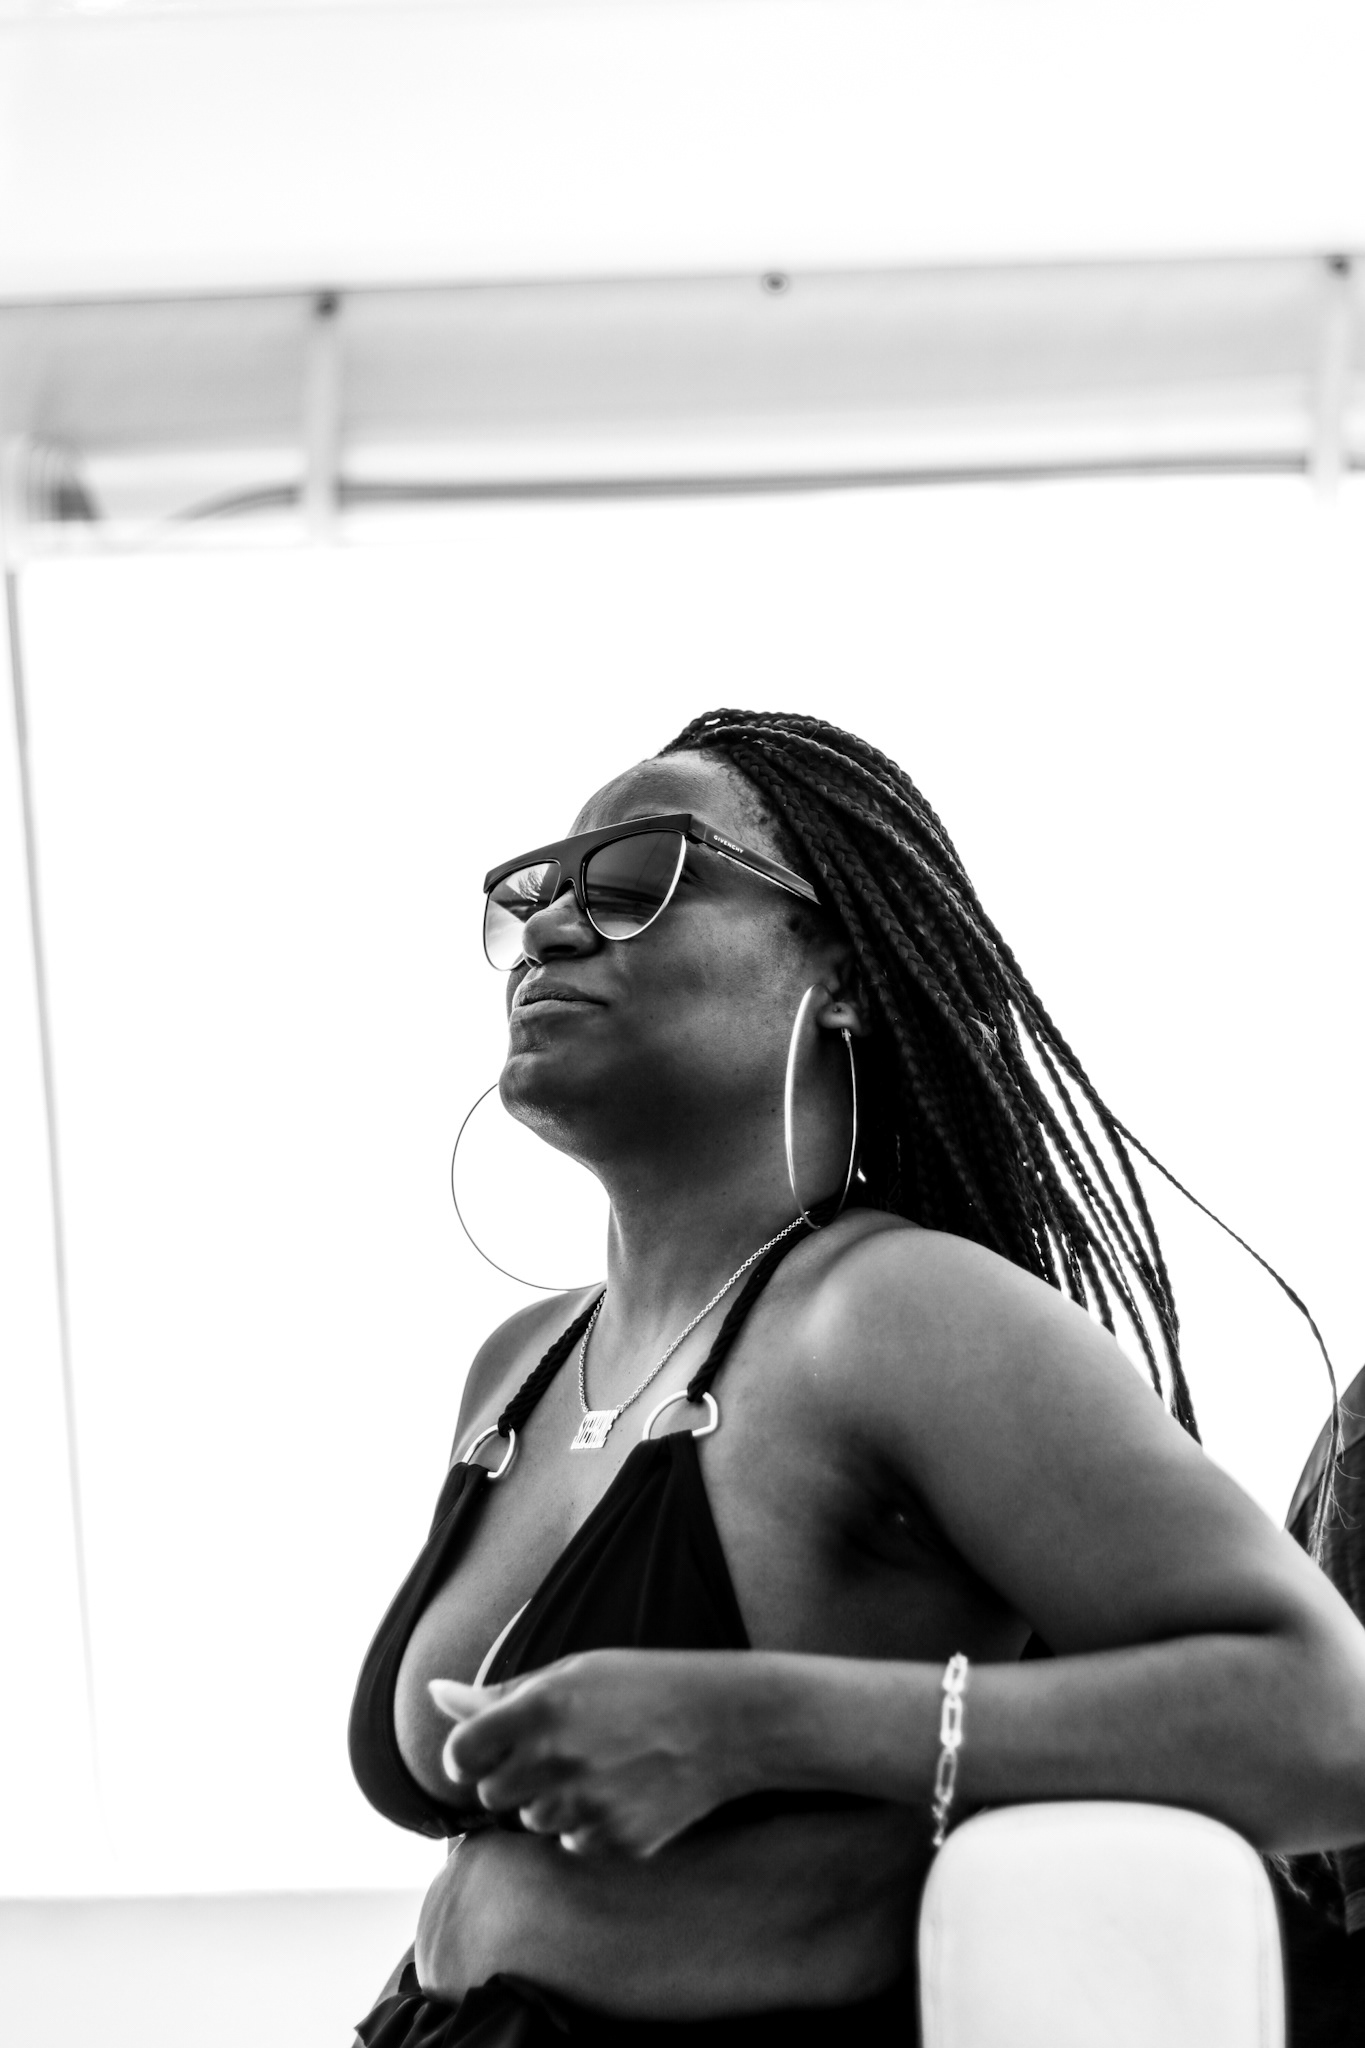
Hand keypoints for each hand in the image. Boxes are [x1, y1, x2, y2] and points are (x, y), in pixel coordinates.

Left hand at [428, 1650, 750, 1858]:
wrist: (725, 1722)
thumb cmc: (642, 1684)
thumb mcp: (571, 1672)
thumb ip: (498, 1694)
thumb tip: (434, 1694)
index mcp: (540, 1710)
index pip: (460, 1755)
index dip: (468, 1755)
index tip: (487, 1750)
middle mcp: (557, 1761)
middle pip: (493, 1793)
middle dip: (515, 1774)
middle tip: (561, 1747)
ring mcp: (586, 1806)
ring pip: (533, 1820)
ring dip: (553, 1799)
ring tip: (601, 1764)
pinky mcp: (615, 1841)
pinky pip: (574, 1842)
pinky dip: (589, 1823)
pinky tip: (624, 1790)